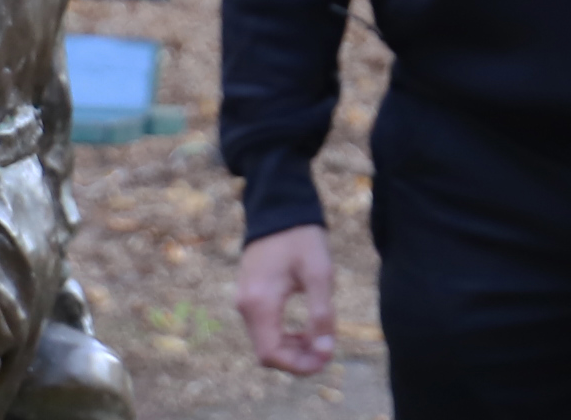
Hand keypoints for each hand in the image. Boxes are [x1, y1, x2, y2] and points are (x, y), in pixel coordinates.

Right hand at [236, 225, 334, 375]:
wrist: (279, 206)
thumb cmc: (301, 237)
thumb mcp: (319, 274)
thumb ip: (322, 314)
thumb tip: (325, 350)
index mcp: (259, 302)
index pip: (271, 355)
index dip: (299, 365)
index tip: (326, 357)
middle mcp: (245, 305)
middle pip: (267, 352)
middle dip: (298, 359)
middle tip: (326, 349)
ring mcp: (244, 299)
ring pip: (265, 342)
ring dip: (292, 349)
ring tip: (319, 339)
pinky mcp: (248, 293)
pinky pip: (263, 328)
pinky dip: (283, 336)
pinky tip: (304, 330)